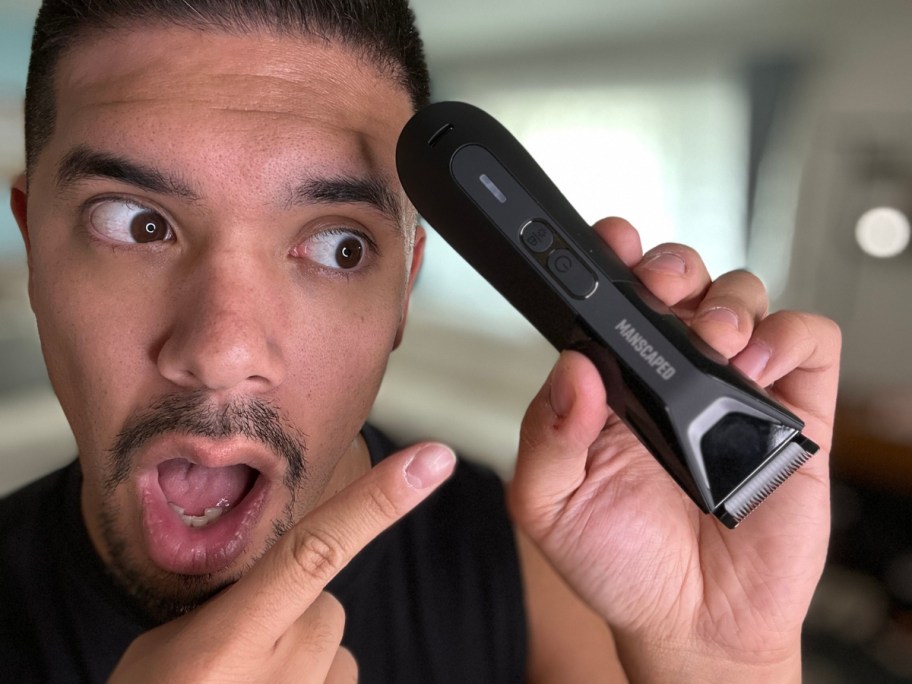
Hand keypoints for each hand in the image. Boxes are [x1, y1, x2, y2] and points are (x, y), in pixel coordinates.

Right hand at [110, 443, 455, 683]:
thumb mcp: (168, 646)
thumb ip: (235, 602)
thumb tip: (285, 573)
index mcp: (229, 640)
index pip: (316, 550)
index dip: (377, 502)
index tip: (434, 459)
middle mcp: (282, 672)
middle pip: (326, 602)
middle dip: (294, 613)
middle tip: (237, 656)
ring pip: (333, 647)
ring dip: (302, 658)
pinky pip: (336, 682)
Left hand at [508, 218, 839, 680]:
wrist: (693, 622)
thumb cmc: (621, 564)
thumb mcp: (552, 505)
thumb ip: (545, 435)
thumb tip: (571, 367)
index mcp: (614, 385)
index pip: (613, 301)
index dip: (612, 262)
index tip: (608, 245)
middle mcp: (672, 376)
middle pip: (681, 280)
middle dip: (670, 266)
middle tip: (660, 288)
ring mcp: (734, 389)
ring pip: (742, 295)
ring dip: (726, 300)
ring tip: (713, 341)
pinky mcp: (792, 411)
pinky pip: (805, 340)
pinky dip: (785, 337)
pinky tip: (754, 371)